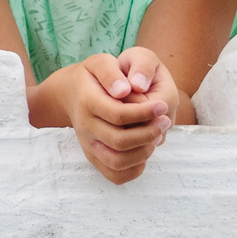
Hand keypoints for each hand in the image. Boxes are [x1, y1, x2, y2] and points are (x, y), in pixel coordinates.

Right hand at [54, 47, 175, 184]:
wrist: (71, 92)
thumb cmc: (92, 75)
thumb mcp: (100, 62)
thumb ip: (111, 72)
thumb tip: (125, 90)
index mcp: (87, 102)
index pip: (118, 115)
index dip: (144, 113)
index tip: (162, 106)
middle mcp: (85, 127)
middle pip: (120, 141)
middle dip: (148, 133)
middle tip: (165, 120)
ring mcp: (88, 145)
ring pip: (117, 162)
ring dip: (143, 152)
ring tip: (157, 135)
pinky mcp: (94, 157)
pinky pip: (114, 175)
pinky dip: (134, 169)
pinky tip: (145, 150)